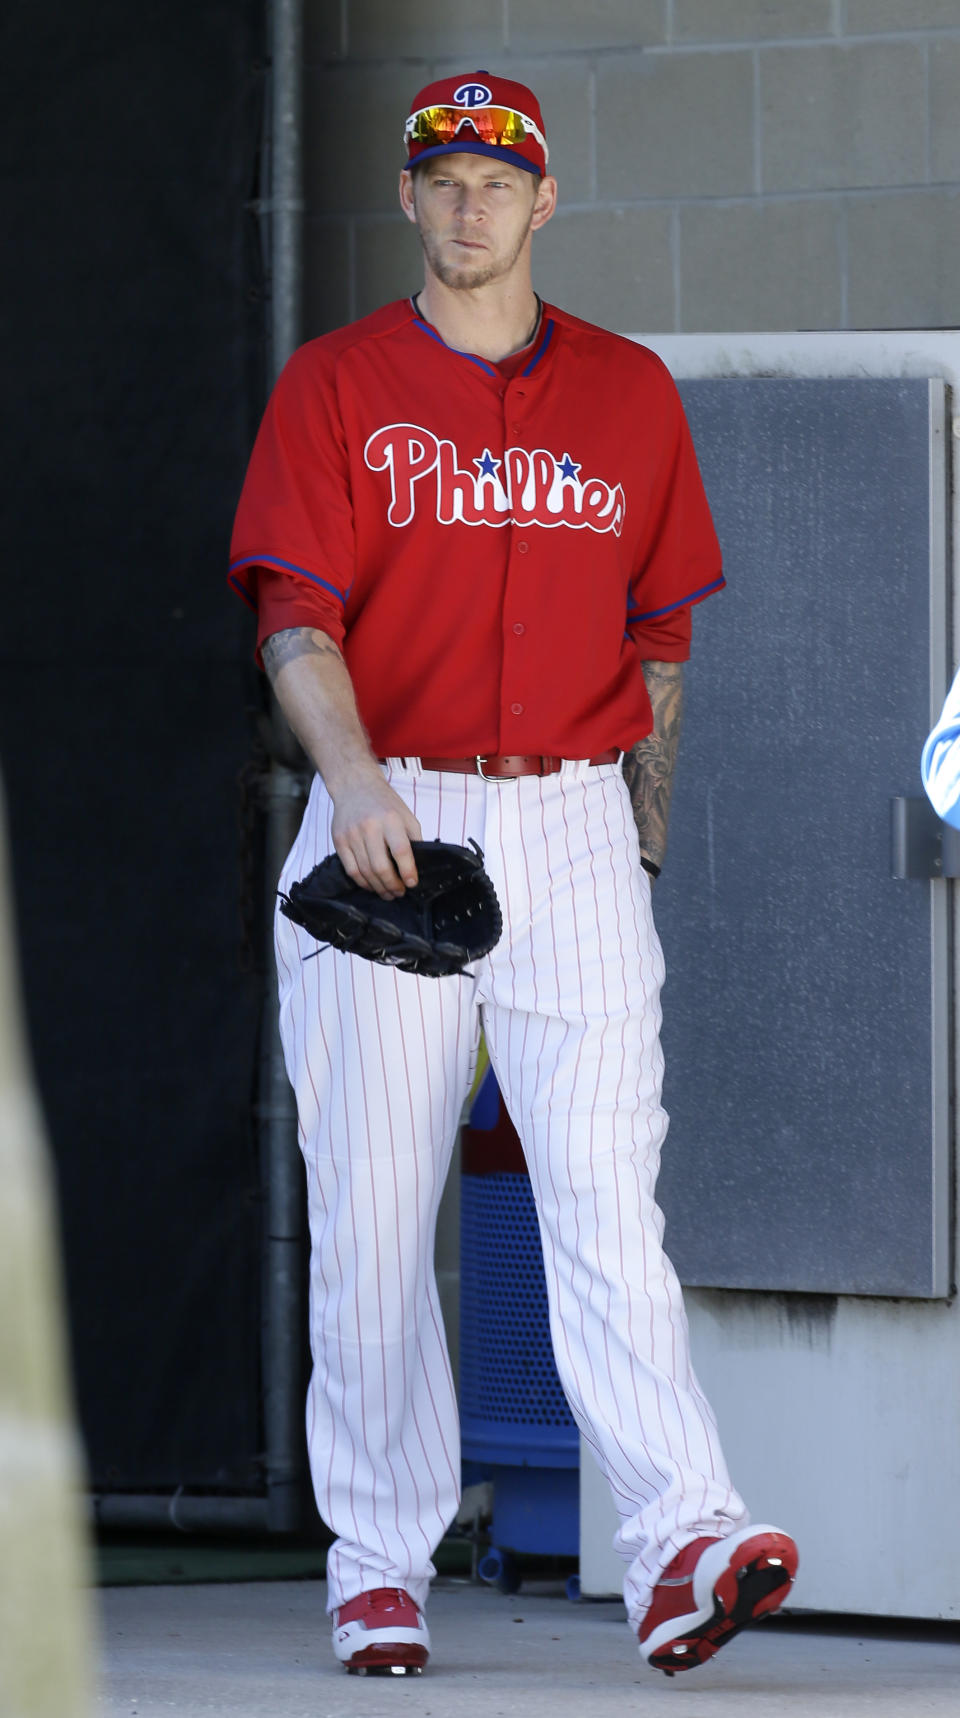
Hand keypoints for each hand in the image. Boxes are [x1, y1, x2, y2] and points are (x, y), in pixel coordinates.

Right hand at [329, 769, 422, 897]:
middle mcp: (369, 827)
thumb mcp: (406, 815)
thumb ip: (413, 839)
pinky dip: (362, 882)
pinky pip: (351, 869)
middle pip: (380, 866)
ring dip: (378, 887)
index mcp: (390, 819)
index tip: (412, 883)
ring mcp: (351, 834)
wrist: (354, 786)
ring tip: (388, 893)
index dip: (407, 871)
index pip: (400, 851)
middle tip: (400, 893)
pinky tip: (372, 885)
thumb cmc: (384, 803)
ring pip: (365, 871)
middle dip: (392, 885)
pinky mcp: (339, 840)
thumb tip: (417, 867)